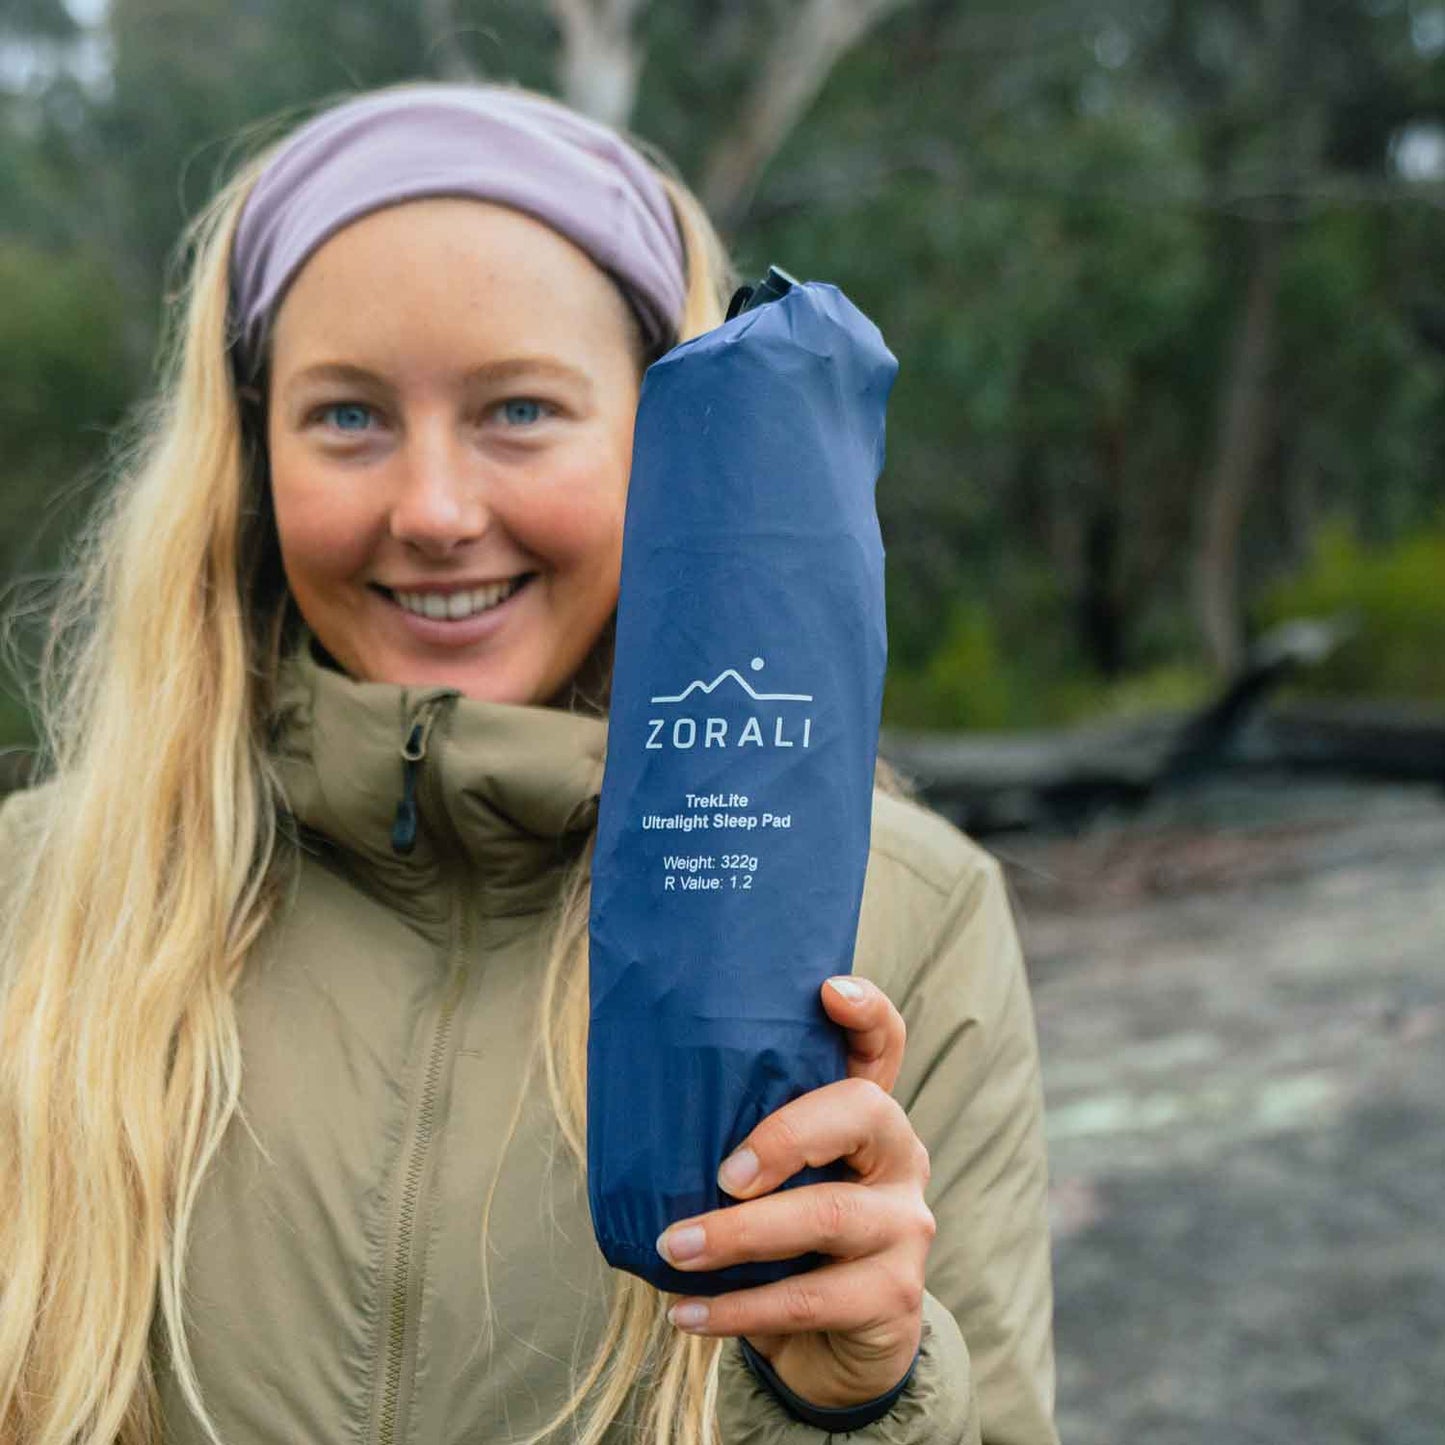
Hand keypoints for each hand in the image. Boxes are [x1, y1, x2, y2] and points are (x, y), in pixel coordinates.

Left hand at [656, 975, 934, 1408]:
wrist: (828, 1351)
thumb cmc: (781, 1246)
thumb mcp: (763, 1184)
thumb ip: (732, 1140)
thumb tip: (634, 1104)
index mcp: (866, 1117)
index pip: (881, 1045)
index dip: (866, 1011)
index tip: (828, 990)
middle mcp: (899, 1158)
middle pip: (862, 1111)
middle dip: (785, 1134)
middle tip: (722, 1172)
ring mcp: (905, 1226)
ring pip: (828, 1214)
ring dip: (738, 1234)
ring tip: (672, 1248)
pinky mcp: (893, 1297)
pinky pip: (809, 1298)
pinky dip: (736, 1309)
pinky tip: (684, 1314)